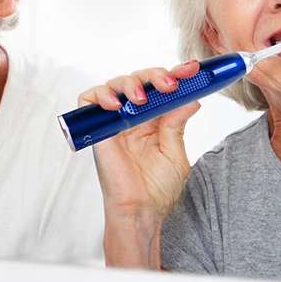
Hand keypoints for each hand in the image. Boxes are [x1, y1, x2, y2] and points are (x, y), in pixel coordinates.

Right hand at [79, 60, 200, 266]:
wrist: (141, 211)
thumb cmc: (157, 189)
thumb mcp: (174, 151)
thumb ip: (177, 123)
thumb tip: (191, 98)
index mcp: (153, 119)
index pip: (161, 88)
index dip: (175, 74)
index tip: (191, 70)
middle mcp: (133, 116)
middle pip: (139, 79)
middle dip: (156, 75)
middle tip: (170, 84)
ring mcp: (114, 121)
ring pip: (115, 84)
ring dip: (130, 83)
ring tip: (141, 98)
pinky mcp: (97, 129)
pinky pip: (89, 101)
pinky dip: (100, 95)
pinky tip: (115, 104)